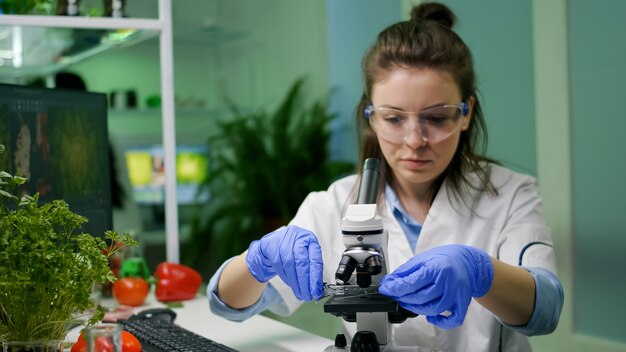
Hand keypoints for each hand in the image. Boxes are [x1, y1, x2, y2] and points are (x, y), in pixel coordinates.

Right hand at [246, 225, 323, 300]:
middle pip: (301, 262)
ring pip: (289, 266)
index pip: (314, 258)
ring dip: (295, 283)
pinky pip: (279, 267)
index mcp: (309, 239)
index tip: (316, 290)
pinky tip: (291, 284)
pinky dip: (287, 279)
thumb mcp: (306, 253)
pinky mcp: (271, 247)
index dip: (315, 276)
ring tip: (300, 294)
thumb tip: (316, 286)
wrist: (274, 243)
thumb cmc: (293, 249)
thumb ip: (311, 267)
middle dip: (305, 282)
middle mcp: (296, 237)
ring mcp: (283, 241)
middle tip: (308, 295)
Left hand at [379, 244, 493, 328]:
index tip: (385, 289)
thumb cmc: (445, 259)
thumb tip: (389, 282)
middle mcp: (448, 283)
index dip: (395, 288)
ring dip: (415, 309)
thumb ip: (405, 271)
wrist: (469, 263)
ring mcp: (456, 295)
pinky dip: (440, 322)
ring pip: (432, 309)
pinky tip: (430, 317)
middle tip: (394, 295)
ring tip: (406, 302)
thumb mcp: (423, 259)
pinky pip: (452, 319)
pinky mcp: (462, 304)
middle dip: (402, 298)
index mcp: (437, 268)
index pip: (412, 283)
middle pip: (420, 297)